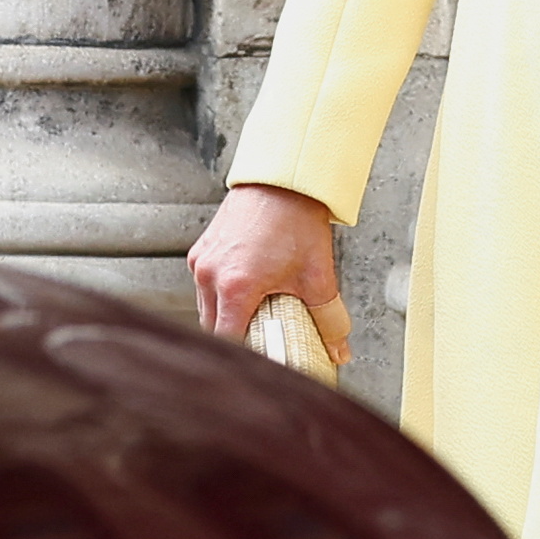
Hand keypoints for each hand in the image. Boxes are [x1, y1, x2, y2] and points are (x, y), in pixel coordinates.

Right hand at [189, 182, 352, 363]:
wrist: (283, 180)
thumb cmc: (296, 219)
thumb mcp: (318, 277)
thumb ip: (329, 320)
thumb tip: (338, 349)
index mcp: (235, 286)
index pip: (227, 342)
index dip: (244, 355)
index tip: (261, 358)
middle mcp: (211, 274)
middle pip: (214, 327)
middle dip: (237, 337)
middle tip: (263, 338)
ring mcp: (202, 261)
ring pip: (207, 307)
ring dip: (227, 316)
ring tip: (256, 311)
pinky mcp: (201, 250)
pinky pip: (205, 285)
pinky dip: (222, 295)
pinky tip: (246, 289)